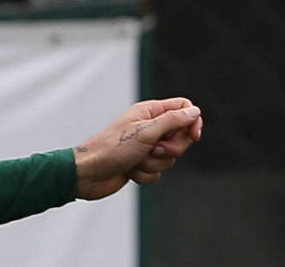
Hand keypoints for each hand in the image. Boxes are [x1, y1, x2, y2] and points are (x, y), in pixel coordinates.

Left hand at [73, 98, 203, 199]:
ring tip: (136, 160)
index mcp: (149, 112)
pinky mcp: (142, 164)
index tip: (192, 136)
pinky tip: (130, 171)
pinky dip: (146, 175)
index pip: (183, 109)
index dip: (192, 122)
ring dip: (154, 164)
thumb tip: (194, 111)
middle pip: (181, 137)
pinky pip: (158, 172)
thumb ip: (172, 121)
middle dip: (170, 149)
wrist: (90, 173)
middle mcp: (149, 127)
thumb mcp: (145, 132)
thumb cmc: (112, 148)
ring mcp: (146, 147)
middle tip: (152, 149)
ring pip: (170, 158)